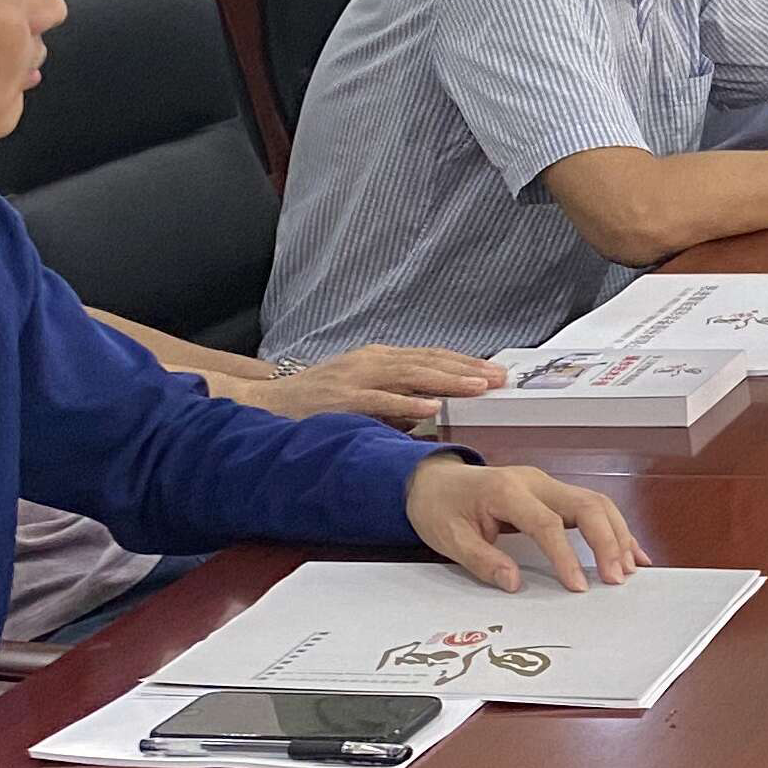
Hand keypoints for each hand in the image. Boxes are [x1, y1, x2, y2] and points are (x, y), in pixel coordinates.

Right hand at [241, 344, 508, 430]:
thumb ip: (398, 399)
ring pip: (411, 374)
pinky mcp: (342, 399)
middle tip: (500, 378)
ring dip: (448, 380)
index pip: (431, 356)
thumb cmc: (318, 402)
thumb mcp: (364, 393)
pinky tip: (433, 406)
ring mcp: (357, 378)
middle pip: (429, 361)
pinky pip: (380, 400)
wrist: (266, 403)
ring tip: (479, 386)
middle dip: (467, 368)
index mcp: (379, 358)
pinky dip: (408, 402)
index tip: (496, 371)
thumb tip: (435, 411)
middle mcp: (372, 361)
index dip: (465, 363)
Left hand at [406, 457, 642, 593]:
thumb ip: (482, 560)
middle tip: (618, 577)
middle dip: (608, 541)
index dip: (566, 555)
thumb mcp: (447, 538)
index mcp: (507, 491)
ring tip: (631, 568)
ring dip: (618, 534)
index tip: (579, 586)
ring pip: (596, 503)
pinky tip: (629, 550)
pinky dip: (613, 528)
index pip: (546, 523)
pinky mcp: (553, 492)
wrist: (432, 479)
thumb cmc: (438, 508)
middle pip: (586, 505)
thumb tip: (514, 583)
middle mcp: (535, 482)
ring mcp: (547, 484)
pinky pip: (590, 506)